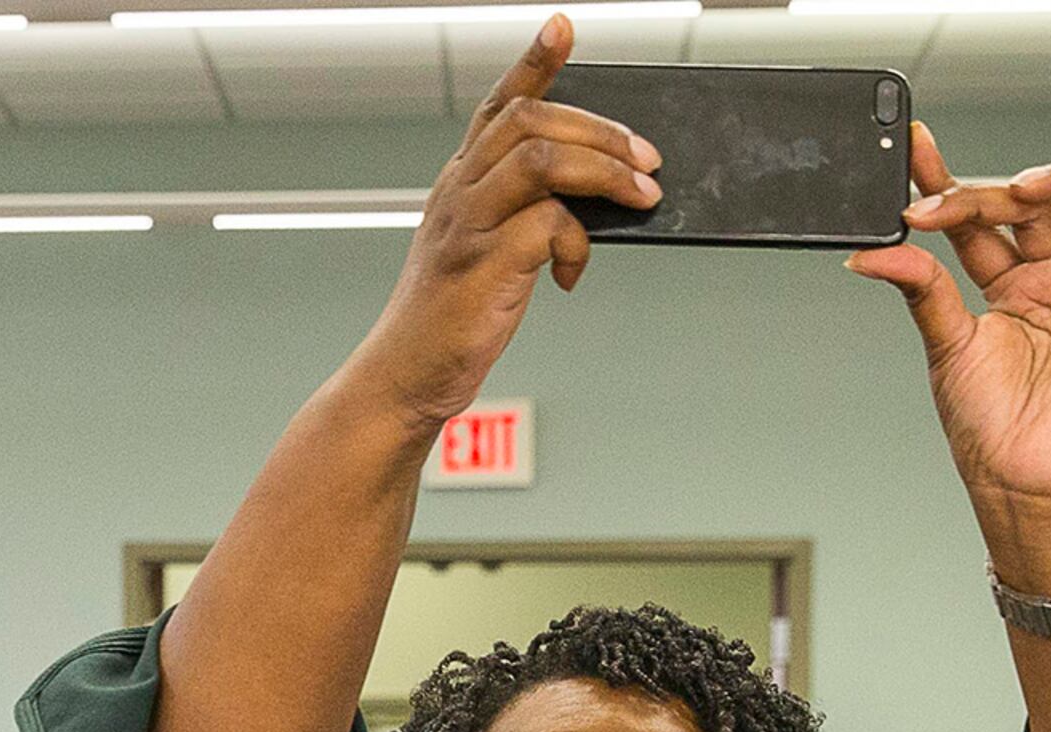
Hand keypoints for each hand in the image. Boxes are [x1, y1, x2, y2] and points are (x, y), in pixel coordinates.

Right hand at [348, 19, 660, 434]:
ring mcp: (467, 226)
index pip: (496, 106)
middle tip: (646, 160)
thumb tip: (597, 194)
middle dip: (601, 132)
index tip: (562, 28)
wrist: (404, 377)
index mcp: (459, 183)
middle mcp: (458, 193)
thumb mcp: (483, 249)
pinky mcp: (482, 265)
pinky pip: (548, 225)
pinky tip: (572, 274)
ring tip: (639, 196)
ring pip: (542, 160)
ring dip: (604, 172)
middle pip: (531, 122)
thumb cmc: (449, 318)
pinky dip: (577, 243)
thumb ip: (526, 212)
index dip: (532, 63)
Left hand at [848, 132, 1050, 583]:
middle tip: (946, 196)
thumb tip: (873, 251)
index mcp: (1006, 284)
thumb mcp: (946, 344)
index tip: (915, 151)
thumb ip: (922, 290)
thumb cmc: (990, 424)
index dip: (948, 182)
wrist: (1026, 476)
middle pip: (1027, 206)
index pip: (977, 220)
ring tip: (1019, 189)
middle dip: (988, 190)